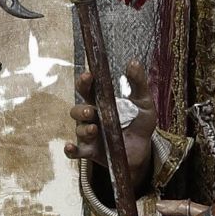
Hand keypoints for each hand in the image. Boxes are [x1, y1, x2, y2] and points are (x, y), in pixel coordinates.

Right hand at [65, 66, 156, 187]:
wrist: (144, 149)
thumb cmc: (140, 123)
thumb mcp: (143, 102)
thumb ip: (138, 84)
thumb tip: (133, 62)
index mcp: (102, 102)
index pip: (88, 89)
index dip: (85, 82)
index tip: (89, 76)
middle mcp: (92, 117)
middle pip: (77, 109)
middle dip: (82, 110)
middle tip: (92, 112)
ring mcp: (90, 134)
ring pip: (78, 129)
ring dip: (84, 129)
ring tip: (95, 129)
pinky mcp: (91, 151)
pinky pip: (75, 152)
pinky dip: (70, 150)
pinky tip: (71, 146)